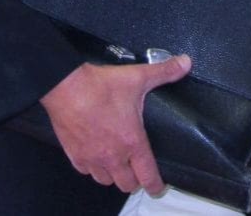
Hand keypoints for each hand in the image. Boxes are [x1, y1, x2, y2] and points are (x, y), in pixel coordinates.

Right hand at [39, 56, 190, 193]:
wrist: (66, 87)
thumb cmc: (100, 86)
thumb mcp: (138, 76)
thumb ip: (164, 71)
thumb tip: (185, 63)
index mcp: (132, 142)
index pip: (147, 175)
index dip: (155, 184)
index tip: (158, 187)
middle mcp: (113, 156)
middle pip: (126, 184)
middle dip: (134, 180)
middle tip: (137, 170)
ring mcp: (92, 158)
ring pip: (105, 180)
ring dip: (113, 175)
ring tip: (118, 165)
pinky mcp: (74, 154)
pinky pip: (85, 171)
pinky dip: (92, 168)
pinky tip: (95, 157)